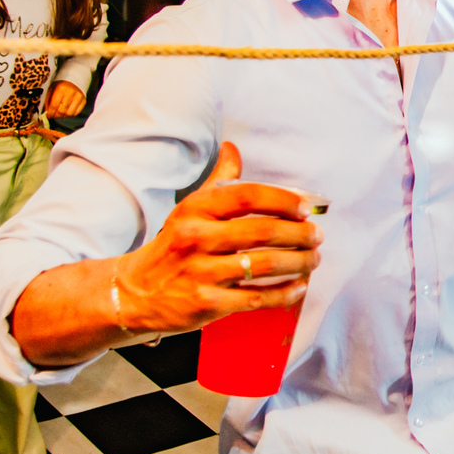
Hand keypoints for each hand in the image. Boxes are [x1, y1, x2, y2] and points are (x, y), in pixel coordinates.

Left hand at [45, 81, 86, 118]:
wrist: (74, 78)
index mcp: (61, 88)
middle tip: (53, 115)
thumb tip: (46, 112)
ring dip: (63, 116)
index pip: (54, 105)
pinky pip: (76, 113)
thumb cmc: (61, 84)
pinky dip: (70, 114)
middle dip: (56, 115)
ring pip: (69, 113)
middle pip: (62, 111)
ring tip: (59, 114)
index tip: (47, 116)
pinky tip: (66, 111)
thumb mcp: (52, 89)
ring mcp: (79, 97)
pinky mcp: (84, 101)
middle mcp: (71, 93)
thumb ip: (48, 100)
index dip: (50, 113)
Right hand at [116, 142, 323, 333]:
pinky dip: (284, 293)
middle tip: (317, 236)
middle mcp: (197, 239)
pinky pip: (256, 298)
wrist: (136, 292)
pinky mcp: (207, 304)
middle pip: (262, 231)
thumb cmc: (173, 246)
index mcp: (196, 210)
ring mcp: (202, 273)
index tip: (305, 208)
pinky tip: (298, 287)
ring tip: (313, 259)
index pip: (247, 196)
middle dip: (300, 234)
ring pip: (264, 265)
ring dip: (298, 262)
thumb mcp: (190, 208)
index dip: (283, 200)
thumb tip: (233, 148)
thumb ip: (218, 181)